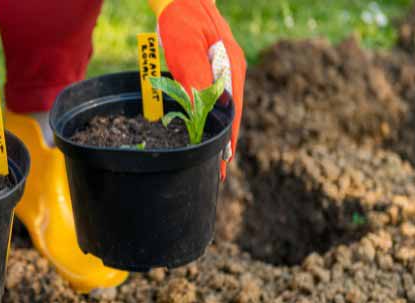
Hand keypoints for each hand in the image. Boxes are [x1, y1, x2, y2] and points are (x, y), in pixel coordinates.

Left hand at [152, 0, 245, 178]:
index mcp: (231, 69)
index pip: (232, 114)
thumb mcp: (185, 51)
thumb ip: (195, 80)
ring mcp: (224, 67)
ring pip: (222, 106)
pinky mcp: (212, 64)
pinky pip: (213, 96)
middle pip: (230, 114)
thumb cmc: (181, 20)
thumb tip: (202, 113)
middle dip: (223, 142)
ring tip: (211, 155)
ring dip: (216, 129)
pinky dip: (209, 114)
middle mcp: (232, 70)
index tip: (224, 166)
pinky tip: (202, 125)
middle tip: (216, 170)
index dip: (227, 142)